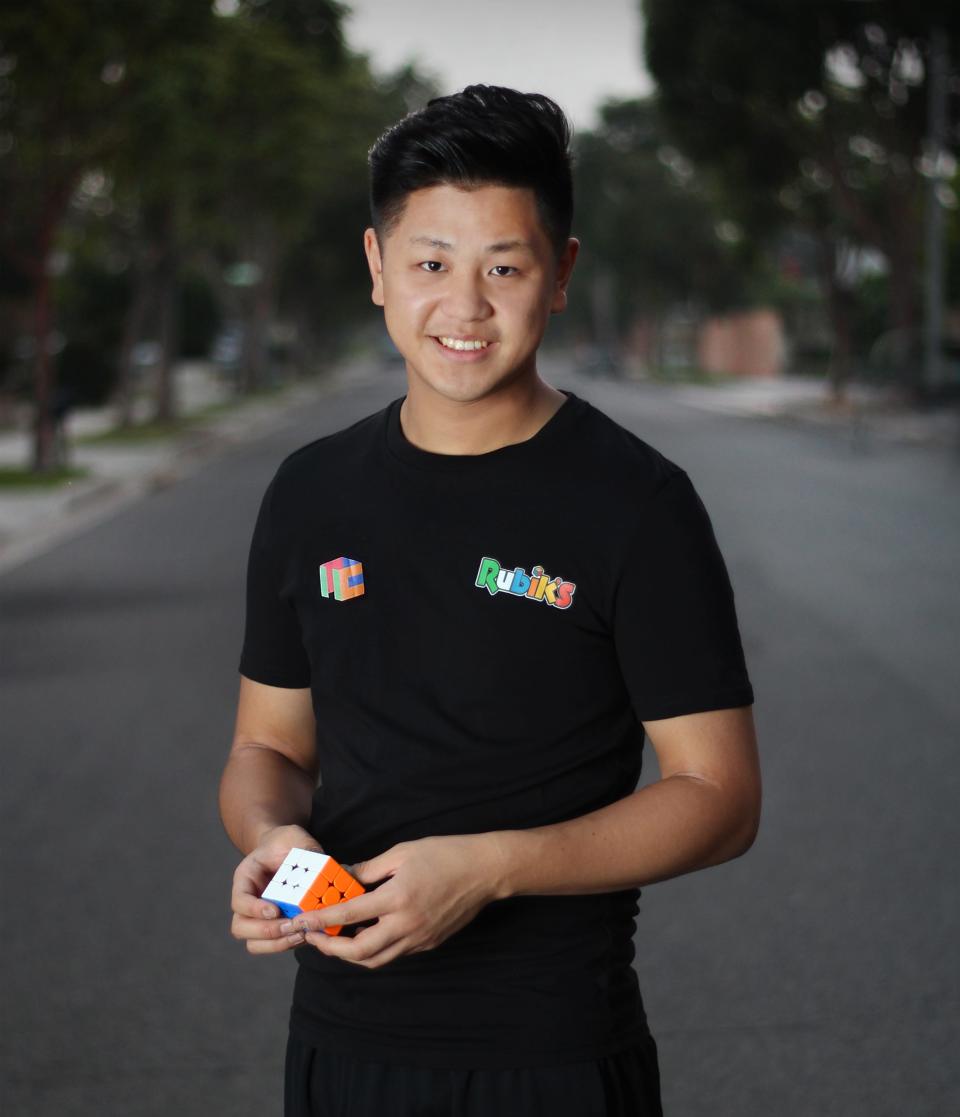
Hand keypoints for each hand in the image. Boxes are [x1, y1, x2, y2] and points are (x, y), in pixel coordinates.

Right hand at [230, 823, 323, 954]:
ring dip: (276, 943)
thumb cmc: (287, 842)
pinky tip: (307, 934)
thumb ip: (306, 850)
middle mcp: (248, 900)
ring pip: (254, 943)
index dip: (254, 909)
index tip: (274, 910)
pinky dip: (287, 944)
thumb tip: (326, 867)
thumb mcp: (294, 838)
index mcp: (246, 878)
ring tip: (300, 933)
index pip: (239, 900)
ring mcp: (258, 916)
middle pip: (240, 927)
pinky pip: (273, 944)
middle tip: (291, 925)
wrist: (286, 849)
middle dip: (266, 931)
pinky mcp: (275, 925)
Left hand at [282, 834, 503, 969]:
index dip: (321, 921)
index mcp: (397, 899)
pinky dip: (375, 950)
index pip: (349, 916)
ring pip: (377, 959)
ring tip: (335, 940)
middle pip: (359, 952)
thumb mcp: (403, 852)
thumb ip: (370, 868)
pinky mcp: (429, 943)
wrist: (486, 871)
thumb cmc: (446, 854)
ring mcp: (419, 938)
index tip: (302, 921)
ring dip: (351, 955)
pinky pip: (395, 954)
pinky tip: (366, 936)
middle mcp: (406, 925)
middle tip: (314, 937)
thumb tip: (344, 877)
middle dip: (331, 949)